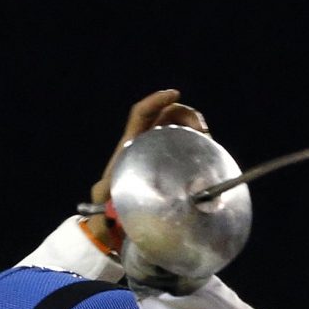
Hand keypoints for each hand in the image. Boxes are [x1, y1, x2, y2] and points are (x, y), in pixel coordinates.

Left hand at [88, 88, 208, 208]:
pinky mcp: (172, 160)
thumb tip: (100, 192)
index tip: (174, 94)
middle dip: (186, 114)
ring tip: (208, 140)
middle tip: (202, 130)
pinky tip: (208, 151)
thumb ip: (101, 191)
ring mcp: (160, 149)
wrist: (117, 213)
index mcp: (131, 142)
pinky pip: (186, 143)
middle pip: (166, 114)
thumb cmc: (110, 201)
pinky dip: (198, 142)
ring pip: (179, 126)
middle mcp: (146, 140)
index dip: (156, 100)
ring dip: (195, 126)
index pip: (141, 112)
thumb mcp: (104, 195)